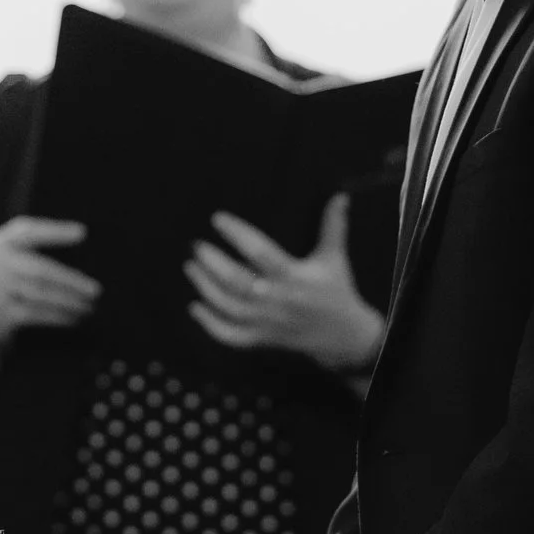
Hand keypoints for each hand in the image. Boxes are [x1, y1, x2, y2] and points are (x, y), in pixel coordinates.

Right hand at [0, 216, 99, 357]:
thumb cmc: (8, 276)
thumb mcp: (13, 253)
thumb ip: (38, 242)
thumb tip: (83, 241)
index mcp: (2, 242)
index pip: (28, 231)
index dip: (55, 232)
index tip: (83, 233)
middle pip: (40, 270)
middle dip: (71, 280)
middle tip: (96, 290)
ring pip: (40, 295)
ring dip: (70, 302)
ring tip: (91, 306)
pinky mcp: (1, 313)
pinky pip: (35, 315)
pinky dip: (59, 317)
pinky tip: (76, 319)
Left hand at [184, 195, 383, 374]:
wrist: (343, 337)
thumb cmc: (336, 290)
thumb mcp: (334, 257)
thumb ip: (333, 226)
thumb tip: (340, 195)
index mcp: (295, 277)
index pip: (261, 252)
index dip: (237, 234)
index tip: (217, 218)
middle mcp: (279, 300)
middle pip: (238, 282)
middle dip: (212, 263)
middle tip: (196, 245)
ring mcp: (268, 322)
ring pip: (229, 307)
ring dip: (206, 288)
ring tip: (191, 267)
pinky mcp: (262, 338)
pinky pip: (231, 335)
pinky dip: (210, 324)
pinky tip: (194, 307)